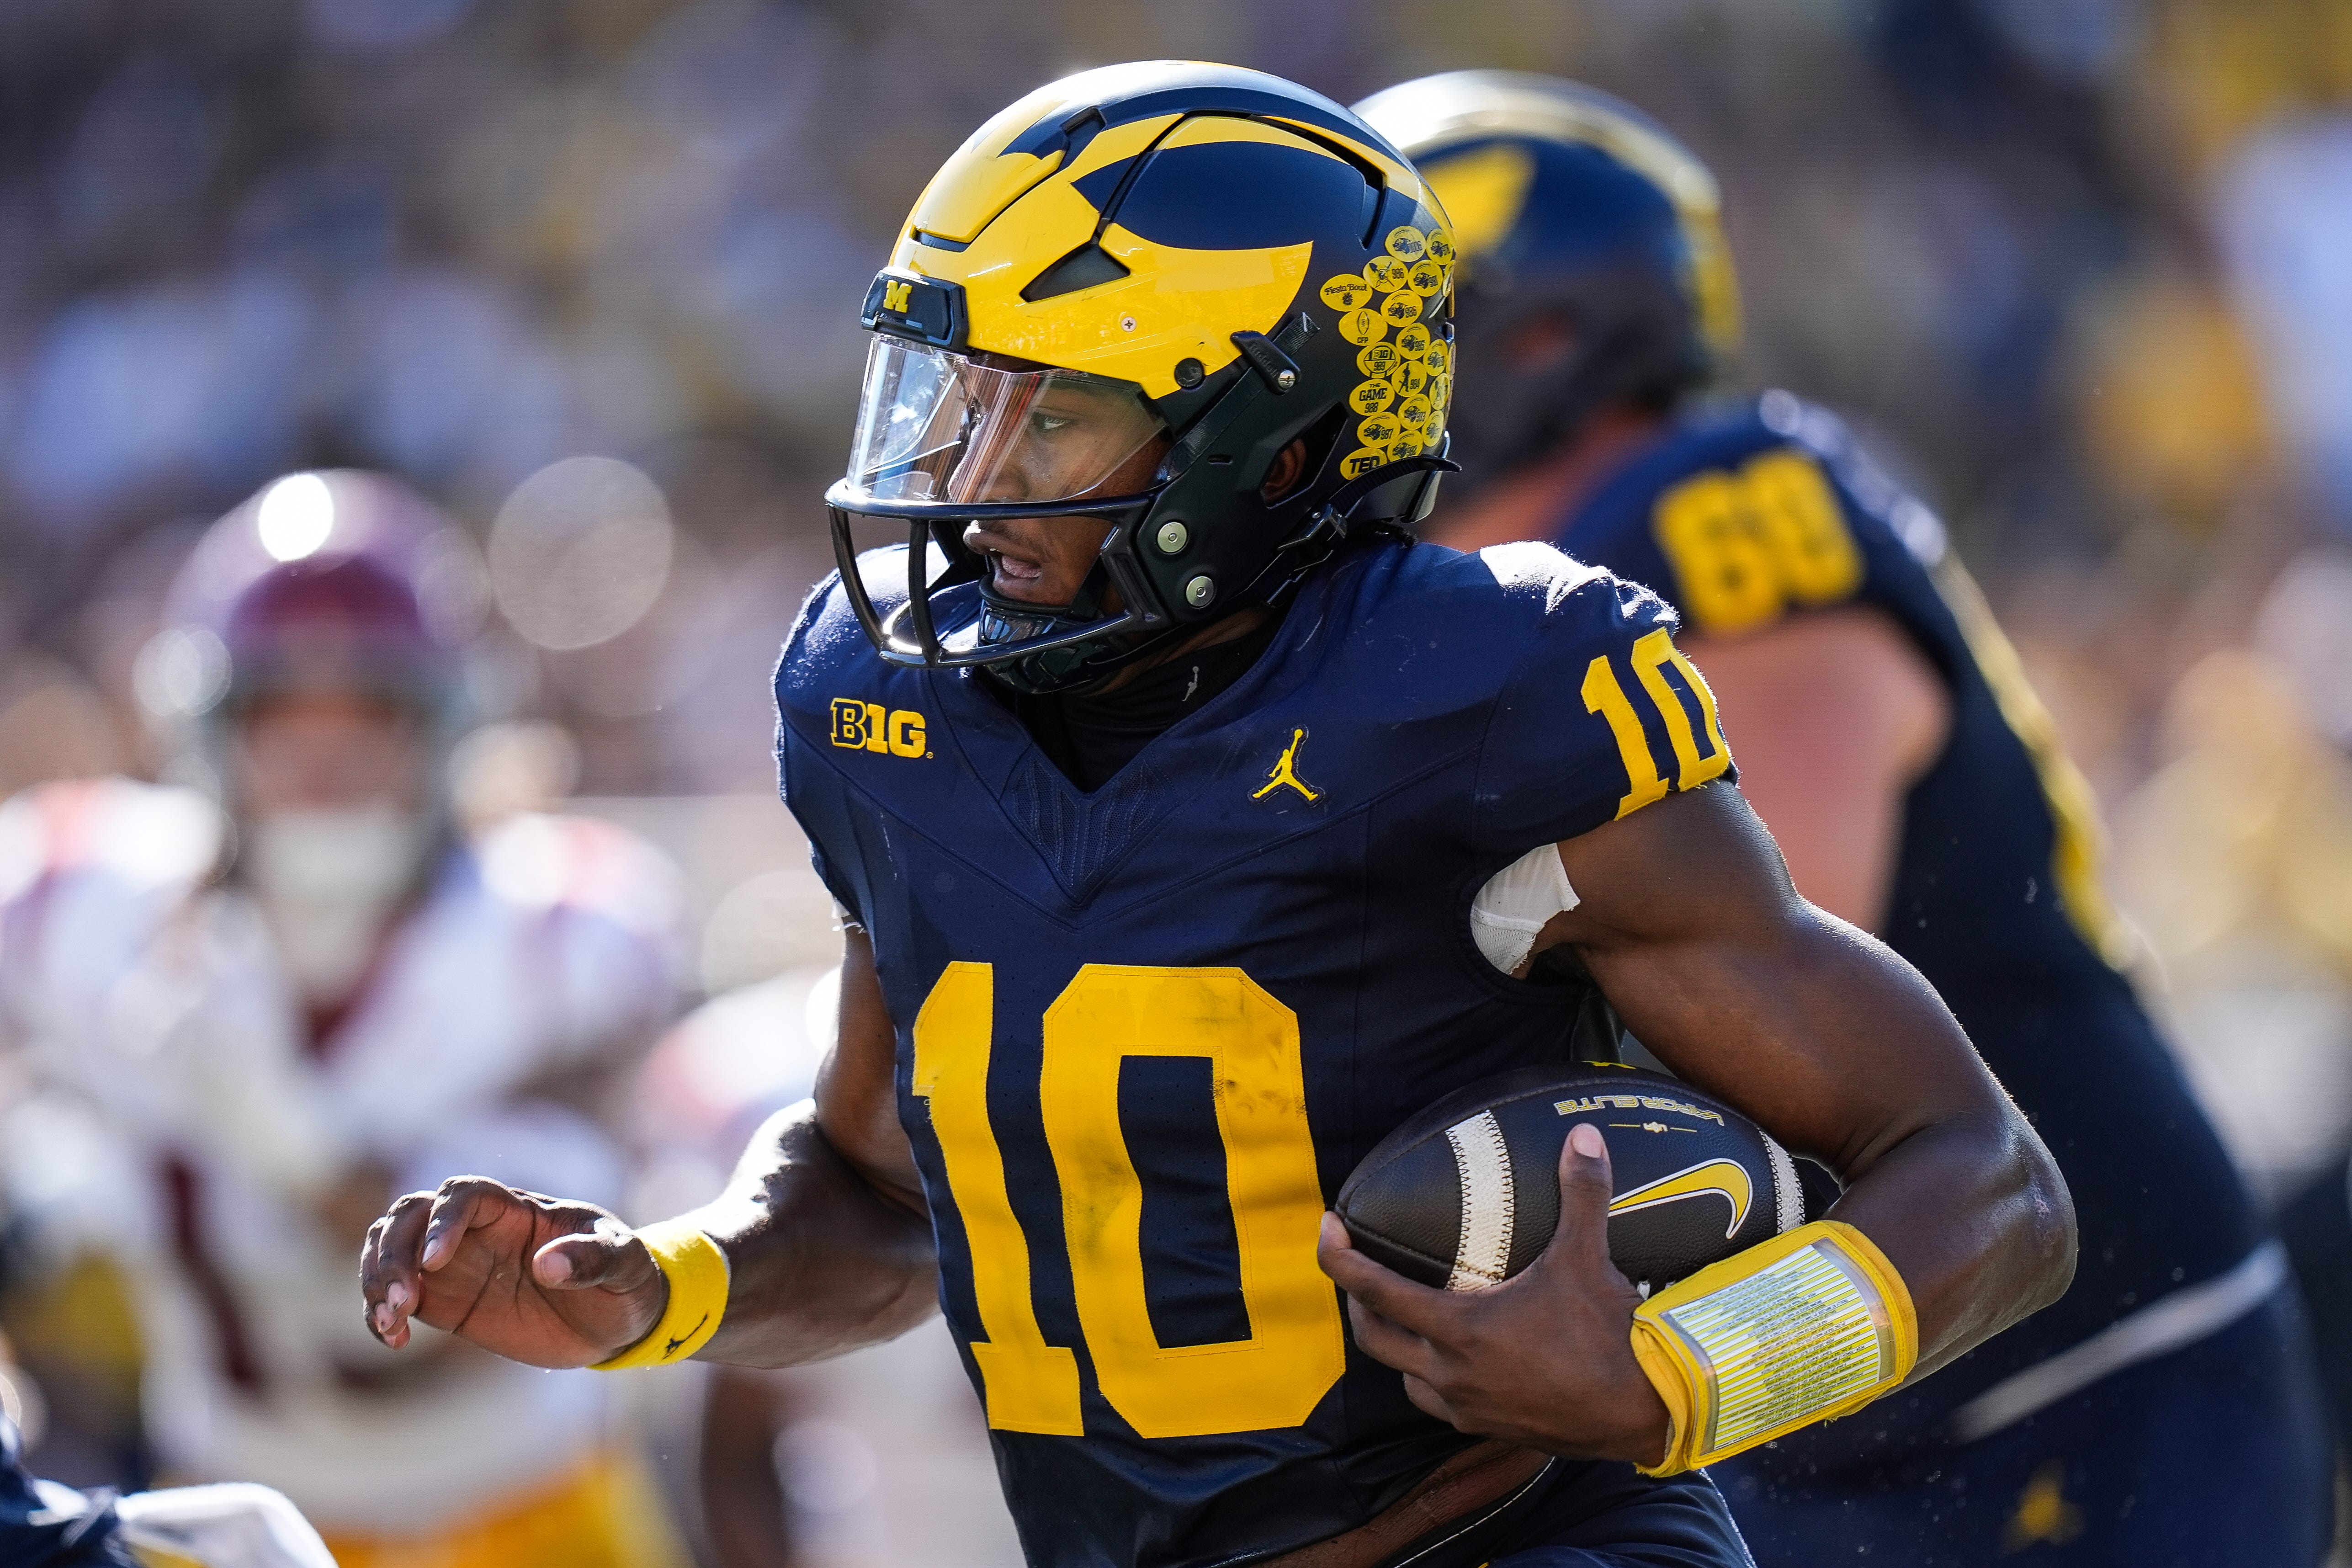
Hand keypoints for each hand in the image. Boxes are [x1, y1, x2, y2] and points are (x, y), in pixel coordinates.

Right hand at [360, 1177, 667, 1368]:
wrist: (620, 1321)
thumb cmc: (627, 1279)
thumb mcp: (626, 1264)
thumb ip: (594, 1258)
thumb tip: (547, 1266)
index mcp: (520, 1209)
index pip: (464, 1193)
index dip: (442, 1221)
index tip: (435, 1262)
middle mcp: (479, 1230)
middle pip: (411, 1215)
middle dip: (392, 1252)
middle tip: (401, 1300)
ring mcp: (458, 1265)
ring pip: (392, 1249)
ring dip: (376, 1278)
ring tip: (391, 1321)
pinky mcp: (447, 1303)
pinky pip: (397, 1298)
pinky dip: (381, 1314)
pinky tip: (394, 1341)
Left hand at [1317, 1122, 1671, 1465]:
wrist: (1645, 1409)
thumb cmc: (1609, 1335)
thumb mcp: (1587, 1256)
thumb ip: (1581, 1192)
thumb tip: (1583, 1134)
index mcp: (1458, 1329)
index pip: (1375, 1290)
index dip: (1339, 1257)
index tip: (1327, 1228)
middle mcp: (1451, 1373)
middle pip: (1374, 1336)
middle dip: (1356, 1301)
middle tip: (1357, 1270)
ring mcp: (1468, 1407)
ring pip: (1404, 1377)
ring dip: (1396, 1346)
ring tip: (1404, 1316)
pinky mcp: (1490, 1428)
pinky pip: (1439, 1404)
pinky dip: (1432, 1380)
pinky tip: (1453, 1362)